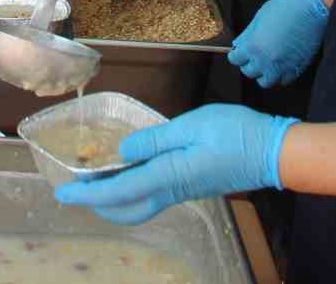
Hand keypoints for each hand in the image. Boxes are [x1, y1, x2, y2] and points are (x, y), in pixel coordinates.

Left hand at [55, 104, 295, 224]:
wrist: (273, 152)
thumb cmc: (236, 134)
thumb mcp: (192, 125)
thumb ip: (155, 139)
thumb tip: (123, 151)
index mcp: (168, 175)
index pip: (118, 191)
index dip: (87, 194)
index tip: (63, 193)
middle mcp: (172, 190)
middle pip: (126, 209)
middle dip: (97, 204)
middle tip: (76, 188)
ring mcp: (183, 191)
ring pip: (139, 204)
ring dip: (113, 197)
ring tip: (97, 178)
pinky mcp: (192, 186)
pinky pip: (153, 195)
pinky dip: (132, 189)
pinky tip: (130, 170)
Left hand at [228, 0, 329, 87]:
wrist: (313, 7)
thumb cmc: (286, 6)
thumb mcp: (260, 16)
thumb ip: (248, 34)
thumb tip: (239, 45)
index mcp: (254, 46)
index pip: (236, 60)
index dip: (236, 55)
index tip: (239, 52)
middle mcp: (266, 60)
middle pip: (249, 72)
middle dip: (248, 64)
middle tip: (252, 55)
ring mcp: (283, 67)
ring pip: (266, 81)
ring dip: (264, 73)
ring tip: (266, 62)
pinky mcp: (298, 68)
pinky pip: (284, 80)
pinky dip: (280, 75)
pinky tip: (281, 64)